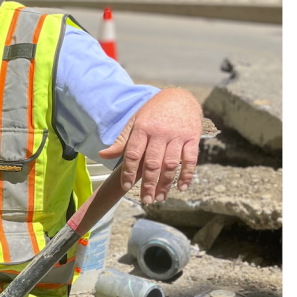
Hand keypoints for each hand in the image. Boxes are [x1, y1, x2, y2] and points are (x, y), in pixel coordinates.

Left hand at [98, 87, 202, 203]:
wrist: (180, 97)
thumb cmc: (153, 113)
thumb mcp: (135, 122)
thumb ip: (122, 141)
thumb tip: (103, 155)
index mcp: (143, 129)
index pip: (133, 154)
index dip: (129, 172)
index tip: (126, 186)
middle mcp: (160, 133)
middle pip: (153, 163)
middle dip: (149, 184)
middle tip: (146, 200)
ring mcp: (177, 136)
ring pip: (171, 164)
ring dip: (165, 183)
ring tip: (160, 197)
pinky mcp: (192, 138)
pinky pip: (190, 160)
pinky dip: (186, 175)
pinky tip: (181, 187)